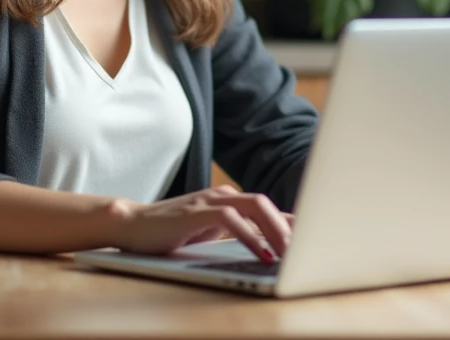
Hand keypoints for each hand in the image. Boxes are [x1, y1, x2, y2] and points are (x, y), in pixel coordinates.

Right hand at [108, 185, 291, 261]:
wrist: (133, 225)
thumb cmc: (172, 232)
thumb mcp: (211, 233)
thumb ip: (239, 234)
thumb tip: (273, 246)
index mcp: (228, 200)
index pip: (267, 209)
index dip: (292, 223)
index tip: (316, 238)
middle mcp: (222, 195)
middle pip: (265, 204)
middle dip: (288, 227)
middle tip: (307, 250)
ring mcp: (208, 200)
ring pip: (254, 206)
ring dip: (275, 230)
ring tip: (290, 254)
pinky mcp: (195, 211)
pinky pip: (230, 218)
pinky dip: (249, 236)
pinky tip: (262, 254)